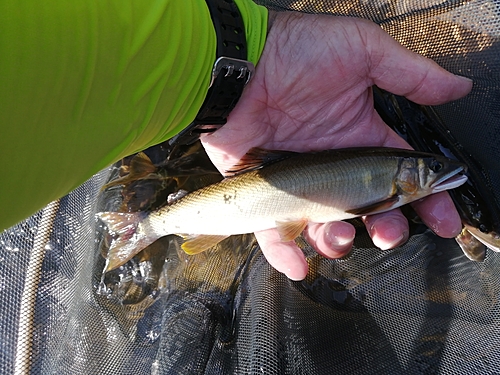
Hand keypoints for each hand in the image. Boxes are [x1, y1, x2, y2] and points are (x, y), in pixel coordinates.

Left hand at [201, 12, 472, 279]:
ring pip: (326, 228)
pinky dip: (286, 254)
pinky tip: (298, 264)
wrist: (238, 64)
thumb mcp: (361, 50)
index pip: (400, 175)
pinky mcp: (265, 193)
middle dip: (386, 228)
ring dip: (340, 242)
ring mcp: (300, 182)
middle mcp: (333, 165)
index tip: (443, 220)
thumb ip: (410, 74)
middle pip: (368, 210)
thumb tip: (458, 88)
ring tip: (344, 236)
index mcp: (359, 137)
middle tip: (391, 233)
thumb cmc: (296, 51)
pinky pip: (275, 233)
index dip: (426, 199)